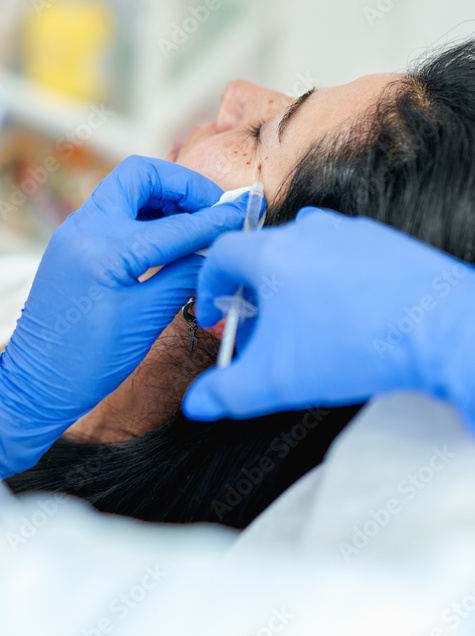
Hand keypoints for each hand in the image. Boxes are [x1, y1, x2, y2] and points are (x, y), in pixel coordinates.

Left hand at [0, 156, 248, 475]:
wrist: (34, 383)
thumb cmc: (88, 362)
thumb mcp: (146, 320)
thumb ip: (183, 276)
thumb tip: (216, 249)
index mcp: (104, 252)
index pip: (174, 225)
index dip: (214, 220)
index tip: (242, 214)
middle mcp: (85, 229)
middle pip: (141, 176)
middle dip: (182, 185)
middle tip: (212, 208)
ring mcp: (74, 232)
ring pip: (126, 187)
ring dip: (164, 196)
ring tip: (195, 223)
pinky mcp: (73, 241)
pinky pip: (114, 209)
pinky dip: (145, 213)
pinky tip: (169, 237)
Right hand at [183, 208, 474, 430]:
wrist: (438, 328)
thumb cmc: (353, 346)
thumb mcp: (276, 381)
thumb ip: (227, 393)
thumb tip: (197, 404)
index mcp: (271, 253)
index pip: (220, 254)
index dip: (210, 284)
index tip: (218, 312)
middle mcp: (307, 231)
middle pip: (262, 252)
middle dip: (251, 291)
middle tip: (259, 330)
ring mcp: (348, 232)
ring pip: (304, 249)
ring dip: (292, 280)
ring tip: (303, 321)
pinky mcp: (384, 241)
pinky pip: (343, 253)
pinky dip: (332, 277)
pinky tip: (346, 314)